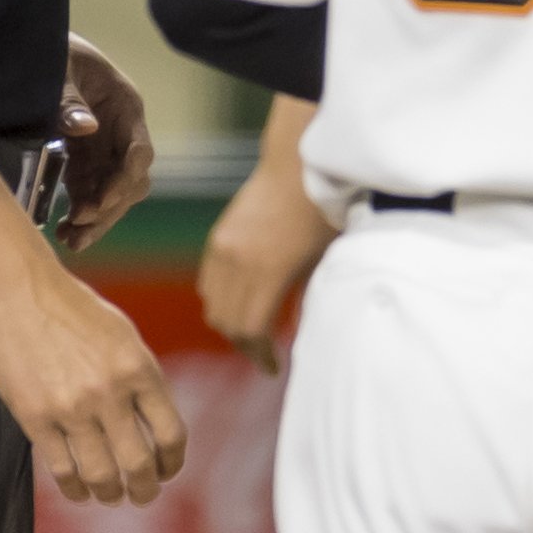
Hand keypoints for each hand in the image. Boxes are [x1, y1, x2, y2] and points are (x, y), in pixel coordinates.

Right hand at [0, 258, 189, 504]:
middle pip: (140, 464)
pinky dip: (74, 488)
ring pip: (102, 474)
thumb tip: (155, 428)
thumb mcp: (124, 337)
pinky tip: (78, 490)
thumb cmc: (74, 312)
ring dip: (110, 493)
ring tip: (110, 495)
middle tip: (142, 496)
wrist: (18, 292)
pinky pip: (62, 469)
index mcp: (139, 369)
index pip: (170, 435)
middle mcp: (110, 391)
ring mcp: (72, 407)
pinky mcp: (36, 417)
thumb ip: (141, 380)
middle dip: (145, 490)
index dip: (173, 463)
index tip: (166, 470)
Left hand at [59, 35, 156, 251]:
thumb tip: (86, 127)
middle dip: (109, 208)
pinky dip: (81, 215)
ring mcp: (104, 150)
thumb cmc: (51, 50)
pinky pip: (90, 194)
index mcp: (125, 106)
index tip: (99, 203)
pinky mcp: (83, 162)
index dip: (123, 181)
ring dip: (96, 220)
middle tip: (78, 227)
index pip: (139, 152)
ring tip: (70, 240)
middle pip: (130, 181)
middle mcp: (122, 133)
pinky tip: (64, 231)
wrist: (34, 45)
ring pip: (113, 195)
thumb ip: (69, 98)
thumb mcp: (59, 68)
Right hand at [196, 137, 335, 364]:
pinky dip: (219, 299)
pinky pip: (208, 281)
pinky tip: (242, 301)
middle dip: (245, 345)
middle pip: (227, 323)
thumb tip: (301, 332)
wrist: (300, 164)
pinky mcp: (218, 237)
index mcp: (268, 271)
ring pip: (212, 304)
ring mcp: (222, 247)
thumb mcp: (324, 261)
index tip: (273, 368)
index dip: (260, 356)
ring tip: (253, 331)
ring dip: (229, 323)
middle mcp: (237, 261)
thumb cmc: (324, 212)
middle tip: (265, 355)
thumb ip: (307, 298)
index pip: (251, 331)